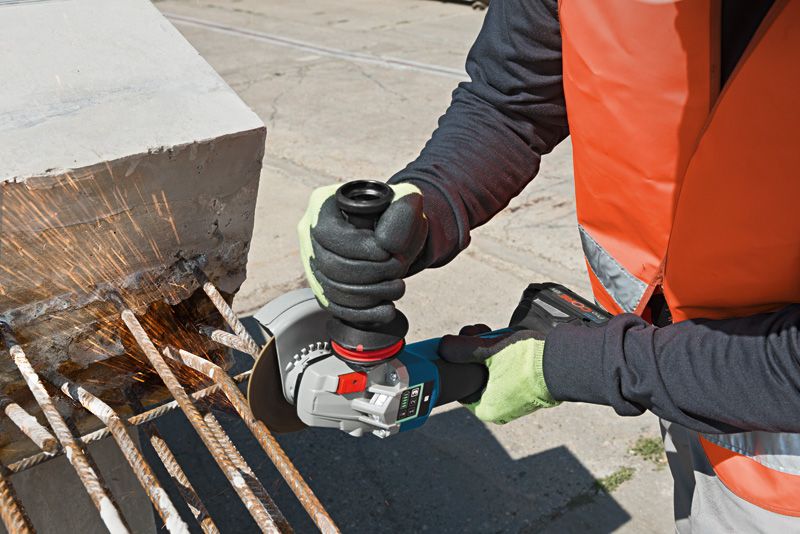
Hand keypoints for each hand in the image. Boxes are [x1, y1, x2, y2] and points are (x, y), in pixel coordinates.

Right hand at [297, 182, 426, 323]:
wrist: (394, 230)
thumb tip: (387, 246)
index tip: (388, 252)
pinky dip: (364, 313)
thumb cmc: (396, 211)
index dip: (360, 248)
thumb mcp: (406, 200)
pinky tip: (387, 308)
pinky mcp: (321, 285)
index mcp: (322, 203)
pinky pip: (335, 306)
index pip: (328, 233)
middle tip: (398, 269)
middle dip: (371, 272)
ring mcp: (313, 261)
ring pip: (332, 289)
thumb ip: (402, 213)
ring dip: (371, 294)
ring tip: (398, 286)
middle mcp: (309, 232)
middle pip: (330, 264)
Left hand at [438, 324, 559, 423]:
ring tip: (493, 334)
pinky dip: (503, 353)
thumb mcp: (488, 352)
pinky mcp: (527, 387)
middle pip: (474, 373)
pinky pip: (506, 369)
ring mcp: (514, 398)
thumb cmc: (526, 363)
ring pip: (490, 368)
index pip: (459, 384)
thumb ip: (461, 350)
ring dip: (488, 348)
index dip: (457, 360)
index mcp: (486, 408)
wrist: (566, 363)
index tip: (461, 343)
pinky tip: (506, 339)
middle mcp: (499, 407)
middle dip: (473, 350)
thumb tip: (443, 346)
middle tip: (479, 333)